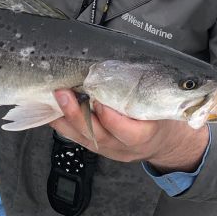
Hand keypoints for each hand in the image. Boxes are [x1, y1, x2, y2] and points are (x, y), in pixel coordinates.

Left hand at [52, 89, 208, 171]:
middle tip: (64, 93)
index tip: (98, 99)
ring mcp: (110, 149)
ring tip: (53, 98)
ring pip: (84, 138)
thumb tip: (121, 66)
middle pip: (99, 135)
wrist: (164, 142)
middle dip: (78, 114)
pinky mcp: (98, 148)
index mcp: (146, 135)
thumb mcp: (162, 104)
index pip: (127, 131)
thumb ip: (144, 90)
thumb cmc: (162, 116)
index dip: (111, 118)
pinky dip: (63, 124)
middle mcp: (125, 146)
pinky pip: (77, 138)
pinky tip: (51, 110)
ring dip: (65, 118)